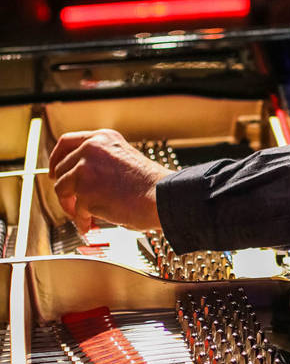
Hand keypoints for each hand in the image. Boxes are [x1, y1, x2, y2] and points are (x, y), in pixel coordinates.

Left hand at [49, 128, 173, 232]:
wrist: (161, 196)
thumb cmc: (150, 184)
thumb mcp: (123, 158)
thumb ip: (101, 161)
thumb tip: (81, 177)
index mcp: (102, 138)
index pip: (66, 143)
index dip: (56, 159)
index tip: (54, 171)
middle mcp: (91, 150)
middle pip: (61, 169)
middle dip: (64, 188)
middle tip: (71, 201)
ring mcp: (85, 170)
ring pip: (62, 189)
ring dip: (70, 205)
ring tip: (82, 215)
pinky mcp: (85, 192)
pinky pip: (76, 211)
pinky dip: (82, 220)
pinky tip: (89, 224)